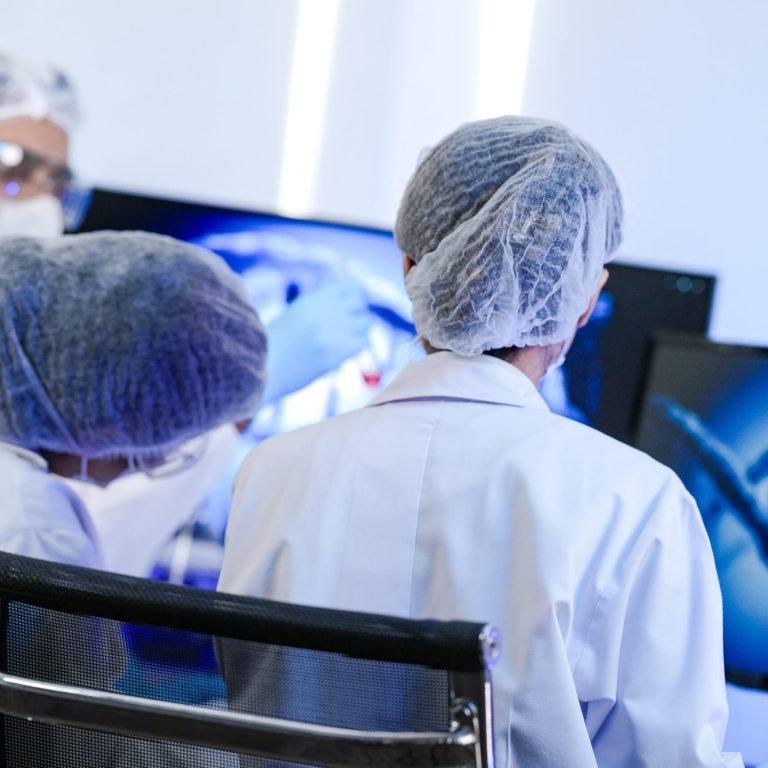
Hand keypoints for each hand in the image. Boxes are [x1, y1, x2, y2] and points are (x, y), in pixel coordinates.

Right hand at [261, 280, 372, 402]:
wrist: (261, 366)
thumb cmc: (273, 344)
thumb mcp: (297, 315)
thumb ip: (320, 307)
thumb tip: (343, 300)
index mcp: (316, 298)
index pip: (351, 286)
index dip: (356, 295)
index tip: (354, 304)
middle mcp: (329, 310)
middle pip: (361, 301)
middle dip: (359, 311)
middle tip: (351, 323)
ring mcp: (336, 330)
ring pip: (367, 322)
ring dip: (360, 329)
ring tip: (346, 339)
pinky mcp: (339, 351)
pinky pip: (363, 343)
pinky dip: (357, 347)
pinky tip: (343, 352)